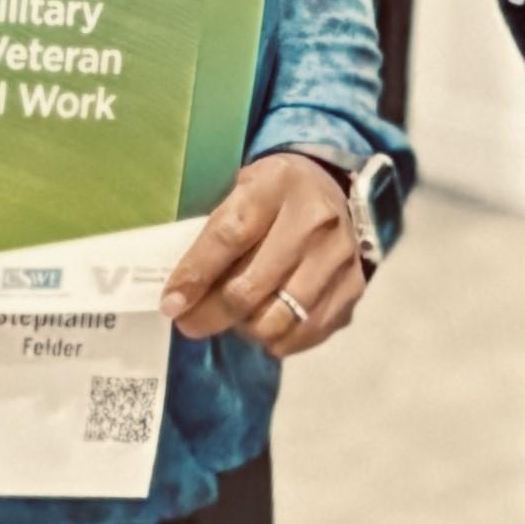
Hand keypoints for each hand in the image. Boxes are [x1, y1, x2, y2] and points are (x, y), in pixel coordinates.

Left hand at [161, 152, 366, 355]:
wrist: (334, 188)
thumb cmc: (273, 194)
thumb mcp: (240, 190)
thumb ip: (213, 234)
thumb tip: (180, 294)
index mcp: (278, 184)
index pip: (229, 237)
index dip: (195, 276)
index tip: (170, 304)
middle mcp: (315, 221)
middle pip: (251, 287)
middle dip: (210, 314)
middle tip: (189, 324)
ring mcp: (338, 257)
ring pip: (278, 320)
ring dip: (244, 329)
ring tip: (232, 321)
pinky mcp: (353, 287)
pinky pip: (305, 332)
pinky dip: (277, 338)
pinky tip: (264, 324)